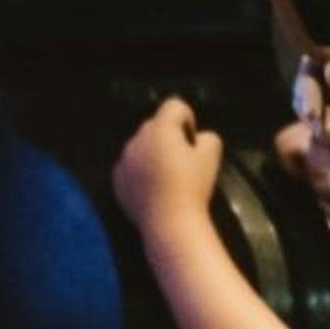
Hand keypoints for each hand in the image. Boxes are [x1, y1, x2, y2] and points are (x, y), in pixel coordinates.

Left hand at [112, 98, 225, 232]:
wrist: (169, 222)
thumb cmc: (193, 186)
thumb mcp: (212, 156)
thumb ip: (208, 137)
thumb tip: (199, 139)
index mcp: (161, 128)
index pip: (175, 106)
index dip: (187, 118)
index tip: (192, 139)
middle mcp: (138, 139)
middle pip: (155, 125)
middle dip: (169, 136)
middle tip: (183, 160)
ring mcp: (124, 160)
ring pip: (141, 147)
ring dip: (153, 154)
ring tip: (167, 177)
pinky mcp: (118, 180)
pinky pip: (131, 167)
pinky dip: (140, 173)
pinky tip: (154, 190)